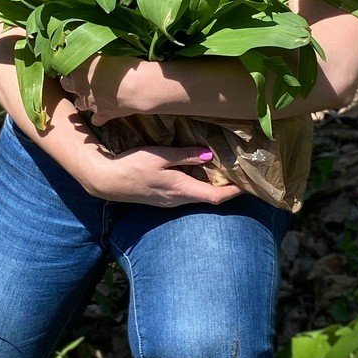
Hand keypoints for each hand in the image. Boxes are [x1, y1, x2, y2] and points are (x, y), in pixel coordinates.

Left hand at [60, 56, 138, 126]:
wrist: (138, 87)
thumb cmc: (123, 64)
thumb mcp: (106, 52)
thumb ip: (94, 55)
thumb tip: (91, 51)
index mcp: (78, 68)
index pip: (64, 65)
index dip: (70, 64)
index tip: (77, 61)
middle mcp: (79, 86)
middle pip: (65, 84)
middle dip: (71, 81)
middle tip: (81, 76)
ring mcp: (89, 103)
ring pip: (78, 103)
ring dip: (82, 99)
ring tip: (90, 94)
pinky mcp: (102, 115)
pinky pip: (95, 120)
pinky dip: (98, 116)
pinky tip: (104, 111)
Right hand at [82, 142, 243, 208]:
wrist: (107, 181)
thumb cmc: (133, 166)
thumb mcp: (160, 156)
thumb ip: (185, 156)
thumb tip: (210, 155)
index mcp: (182, 190)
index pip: (216, 197)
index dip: (235, 192)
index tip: (250, 185)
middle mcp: (179, 200)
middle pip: (209, 198)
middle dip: (227, 188)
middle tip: (240, 173)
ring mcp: (170, 202)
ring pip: (198, 196)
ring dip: (212, 186)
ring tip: (224, 171)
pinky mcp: (162, 199)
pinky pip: (187, 193)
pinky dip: (198, 184)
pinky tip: (199, 173)